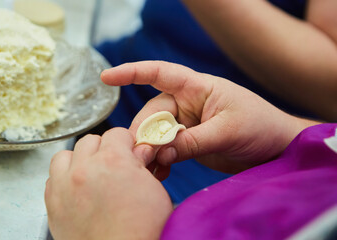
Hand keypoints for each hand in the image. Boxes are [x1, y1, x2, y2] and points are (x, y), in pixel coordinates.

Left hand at [45, 128, 172, 239]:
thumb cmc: (141, 231)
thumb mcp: (153, 189)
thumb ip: (142, 164)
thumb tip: (139, 151)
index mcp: (113, 160)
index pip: (116, 133)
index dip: (126, 143)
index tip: (129, 151)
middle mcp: (85, 169)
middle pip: (90, 141)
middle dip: (104, 149)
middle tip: (113, 164)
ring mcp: (65, 186)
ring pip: (65, 155)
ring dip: (78, 159)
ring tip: (90, 173)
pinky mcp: (53, 205)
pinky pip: (52, 178)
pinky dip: (64, 179)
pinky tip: (77, 190)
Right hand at [101, 61, 318, 174]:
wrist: (276, 148)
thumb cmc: (260, 126)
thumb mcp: (227, 131)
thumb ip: (191, 141)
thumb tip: (159, 151)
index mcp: (197, 88)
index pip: (160, 73)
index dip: (131, 72)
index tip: (106, 77)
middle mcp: (188, 103)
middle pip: (152, 114)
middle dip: (143, 134)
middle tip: (142, 156)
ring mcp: (186, 124)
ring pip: (155, 134)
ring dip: (149, 151)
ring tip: (150, 169)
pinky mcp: (188, 142)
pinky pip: (165, 149)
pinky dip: (159, 161)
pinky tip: (159, 173)